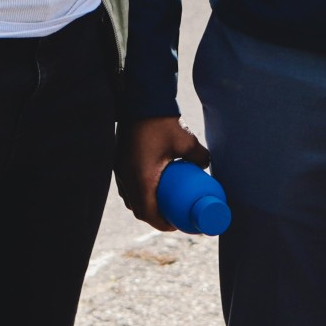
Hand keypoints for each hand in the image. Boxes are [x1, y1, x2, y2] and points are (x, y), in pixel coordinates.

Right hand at [117, 116, 208, 230]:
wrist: (139, 100)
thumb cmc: (161, 122)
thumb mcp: (187, 141)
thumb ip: (200, 156)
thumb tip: (206, 167)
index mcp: (142, 178)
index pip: (148, 212)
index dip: (161, 223)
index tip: (175, 224)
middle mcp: (127, 177)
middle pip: (138, 208)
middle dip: (154, 217)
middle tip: (171, 216)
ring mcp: (120, 169)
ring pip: (130, 197)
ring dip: (144, 204)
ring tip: (161, 203)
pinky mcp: (119, 161)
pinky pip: (126, 185)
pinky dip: (137, 192)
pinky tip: (148, 187)